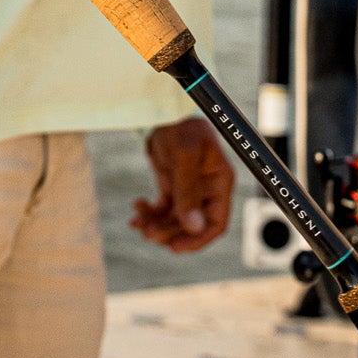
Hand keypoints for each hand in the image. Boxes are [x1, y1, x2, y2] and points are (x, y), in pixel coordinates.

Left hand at [130, 118, 232, 253]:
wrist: (162, 109)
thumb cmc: (181, 126)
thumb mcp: (185, 155)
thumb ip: (188, 191)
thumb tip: (194, 226)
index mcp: (219, 183)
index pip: (217, 222)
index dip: (199, 239)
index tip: (176, 248)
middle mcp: (206, 190)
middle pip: (192, 226)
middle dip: (169, 232)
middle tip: (148, 232)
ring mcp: (189, 190)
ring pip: (175, 221)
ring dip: (157, 226)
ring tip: (138, 222)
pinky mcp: (173, 186)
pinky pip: (163, 210)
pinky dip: (150, 214)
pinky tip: (137, 207)